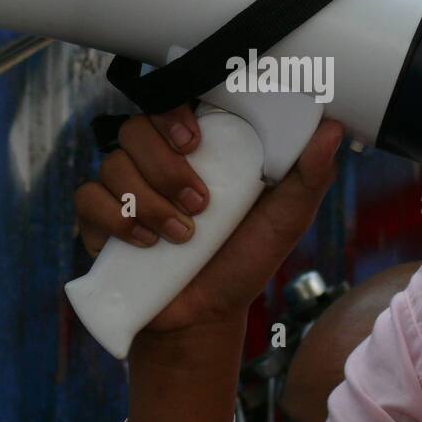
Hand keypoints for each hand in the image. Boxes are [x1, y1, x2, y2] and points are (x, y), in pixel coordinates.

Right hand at [75, 104, 343, 333]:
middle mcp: (154, 161)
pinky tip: (144, 243)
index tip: (193, 140)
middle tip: (200, 205)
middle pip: (136, 130)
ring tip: (183, 236)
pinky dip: (116, 219)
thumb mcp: (285, 220)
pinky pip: (88, 199)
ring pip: (114, 164)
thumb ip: (308, 175)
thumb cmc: (243, 260)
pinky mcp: (97, 220)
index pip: (170, 104)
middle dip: (167, 168)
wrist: (204, 317)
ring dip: (150, 203)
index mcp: (195, 149)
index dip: (173, 113)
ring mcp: (122, 189)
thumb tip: (333, 128)